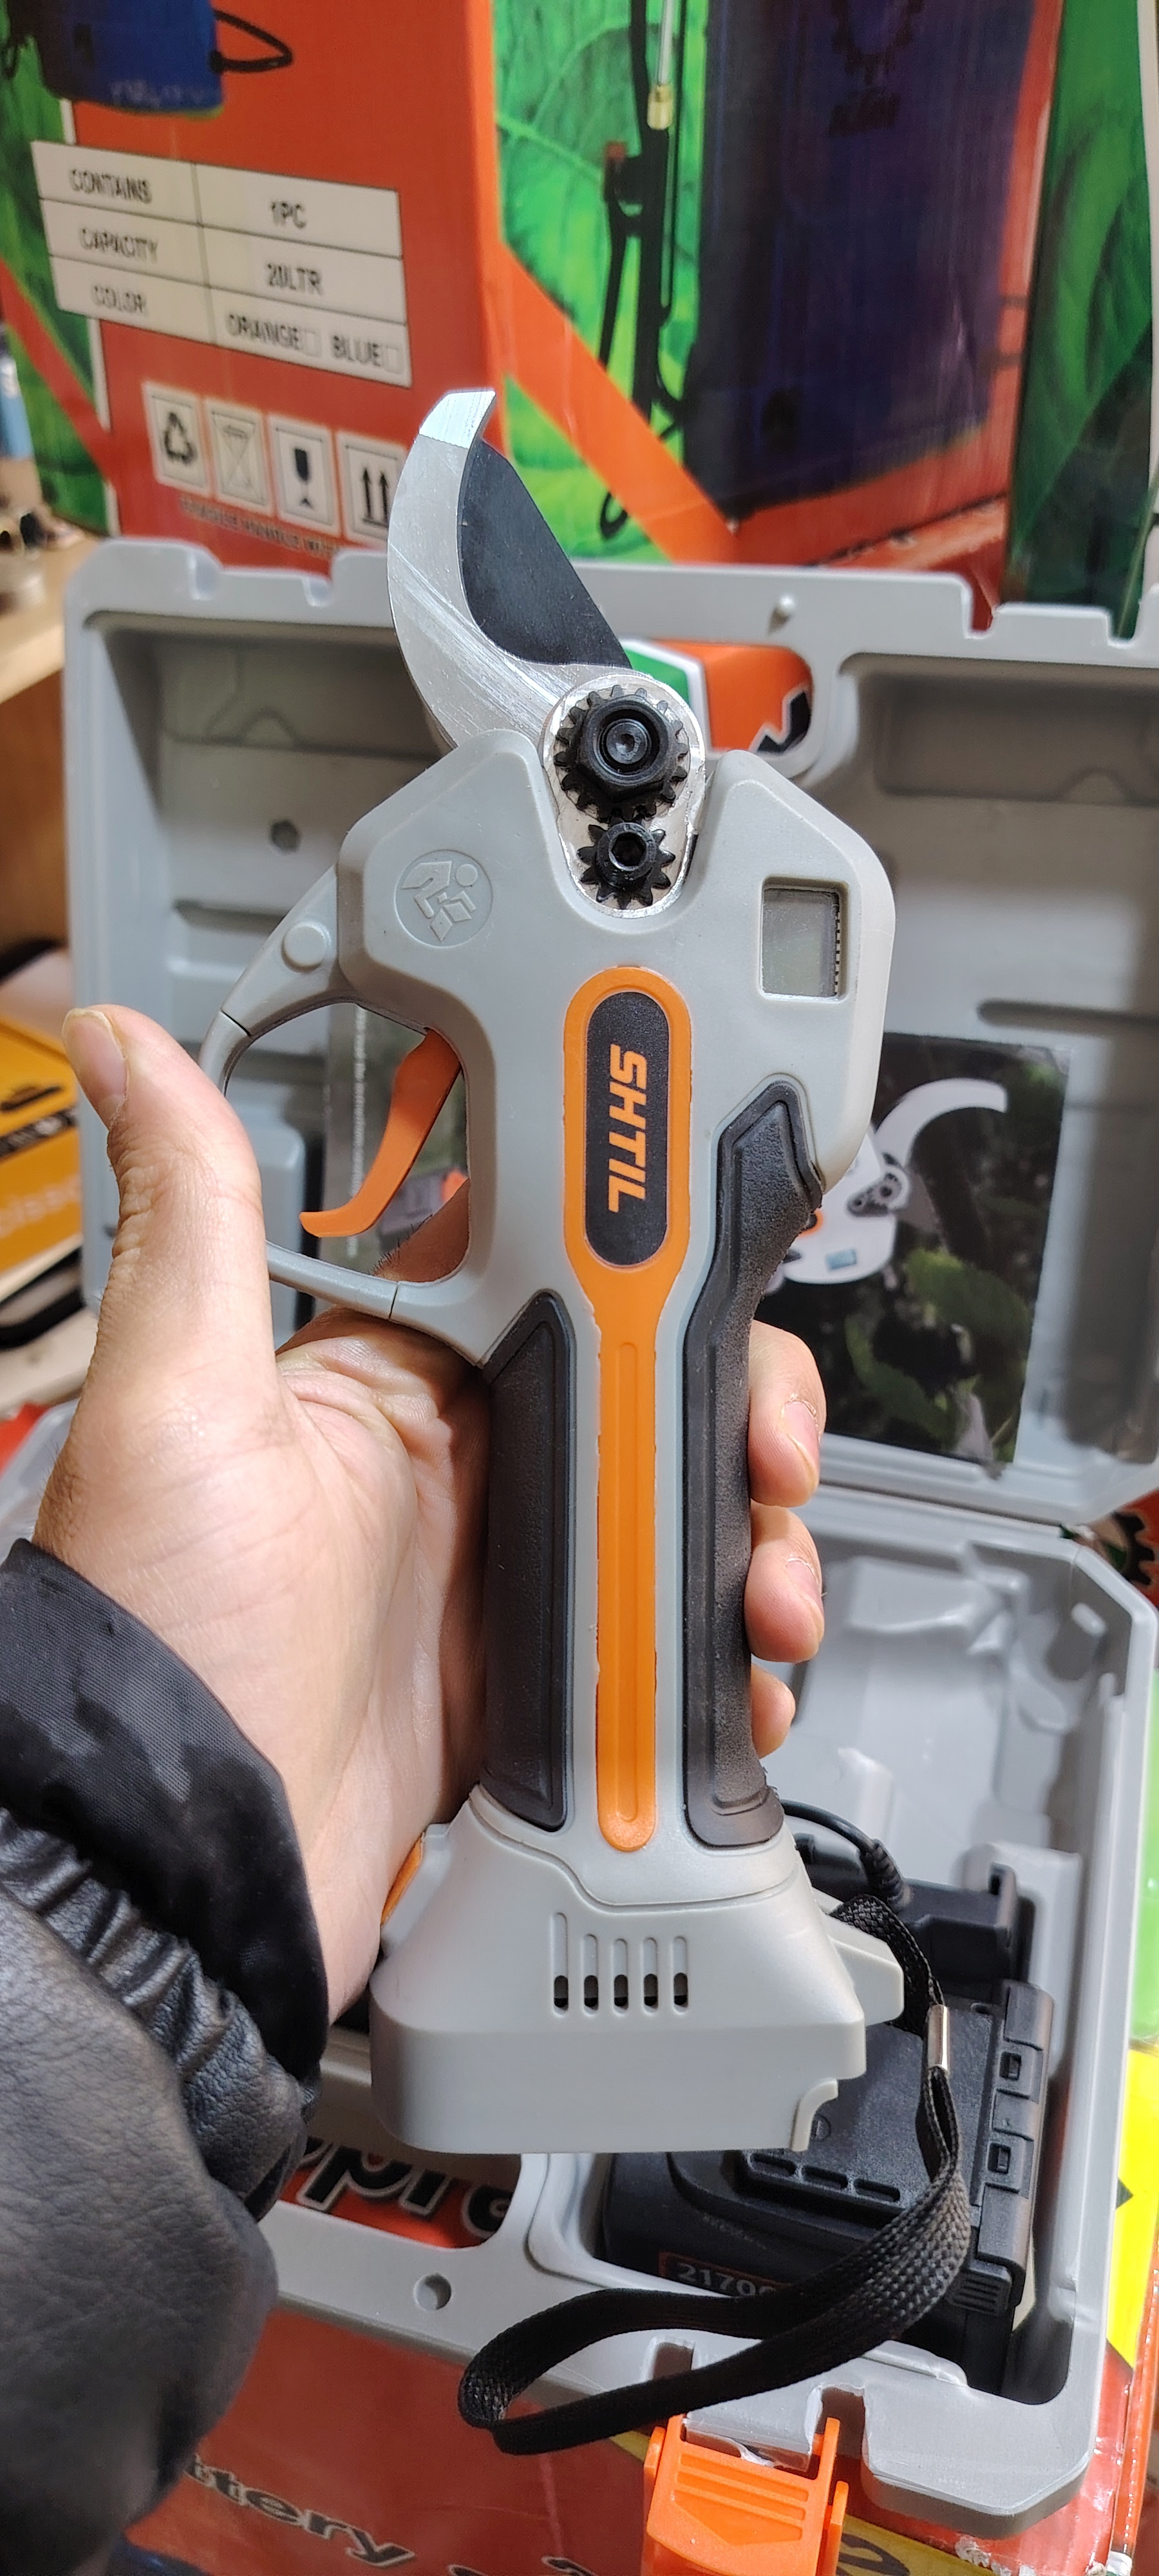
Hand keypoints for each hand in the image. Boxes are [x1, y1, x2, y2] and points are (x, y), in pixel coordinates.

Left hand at [37, 1008, 825, 2015]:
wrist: (185, 1861)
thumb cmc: (159, 1629)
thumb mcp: (175, 1398)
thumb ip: (194, 1213)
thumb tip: (127, 1045)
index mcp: (387, 1376)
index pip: (559, 1279)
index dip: (657, 1275)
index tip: (723, 1298)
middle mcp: (458, 1466)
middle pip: (657, 1400)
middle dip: (743, 1423)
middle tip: (774, 1470)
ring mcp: (507, 1578)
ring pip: (683, 1520)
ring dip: (755, 1543)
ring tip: (770, 1600)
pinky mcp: (539, 1683)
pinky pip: (668, 1643)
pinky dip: (724, 1658)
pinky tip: (741, 1680)